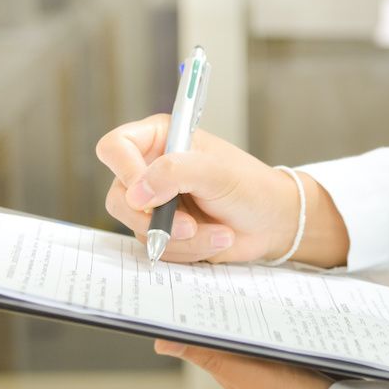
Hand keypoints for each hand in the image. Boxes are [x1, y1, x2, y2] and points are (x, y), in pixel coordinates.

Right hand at [96, 114, 348, 266]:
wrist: (272, 221)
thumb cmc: (250, 186)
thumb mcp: (216, 172)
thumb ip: (175, 172)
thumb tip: (136, 193)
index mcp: (160, 138)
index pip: (115, 148)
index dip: (124, 171)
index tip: (146, 194)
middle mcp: (150, 169)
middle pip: (118, 197)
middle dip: (157, 219)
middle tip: (190, 225)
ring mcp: (155, 203)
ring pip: (140, 229)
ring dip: (182, 238)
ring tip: (220, 231)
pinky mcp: (164, 231)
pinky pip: (158, 248)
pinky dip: (189, 249)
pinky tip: (216, 238)